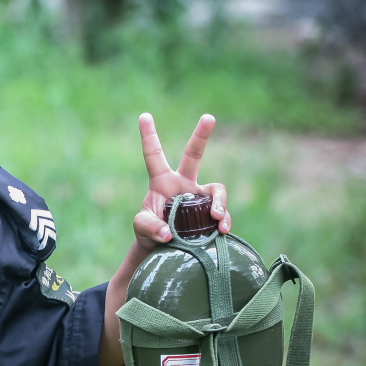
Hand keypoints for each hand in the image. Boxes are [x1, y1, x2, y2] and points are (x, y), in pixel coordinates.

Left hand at [133, 113, 230, 250]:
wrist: (164, 249)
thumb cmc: (148, 232)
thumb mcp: (142, 228)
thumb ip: (149, 227)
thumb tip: (167, 233)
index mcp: (162, 181)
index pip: (154, 155)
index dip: (149, 136)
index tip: (143, 115)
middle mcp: (183, 184)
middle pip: (194, 155)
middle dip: (201, 136)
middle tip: (208, 117)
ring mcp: (199, 197)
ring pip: (216, 190)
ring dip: (219, 202)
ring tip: (216, 217)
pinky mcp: (211, 213)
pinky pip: (222, 213)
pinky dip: (224, 221)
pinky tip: (222, 230)